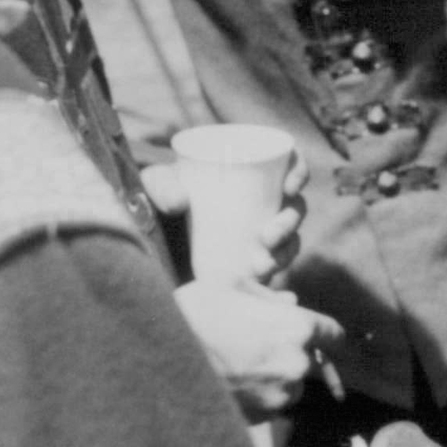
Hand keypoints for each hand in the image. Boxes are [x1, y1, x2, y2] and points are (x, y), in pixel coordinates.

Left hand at [145, 145, 308, 279]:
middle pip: (294, 205)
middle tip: (267, 237)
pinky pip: (277, 267)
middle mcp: (261, 202)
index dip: (299, 171)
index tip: (289, 188)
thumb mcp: (153, 186)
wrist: (147, 244)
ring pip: (291, 239)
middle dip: (290, 222)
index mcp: (248, 171)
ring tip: (262, 267)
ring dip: (286, 252)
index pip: (287, 163)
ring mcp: (259, 235)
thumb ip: (160, 185)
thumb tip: (180, 203)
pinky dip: (277, 275)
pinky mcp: (254, 264)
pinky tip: (263, 283)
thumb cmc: (155, 202)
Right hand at [173, 280, 343, 417]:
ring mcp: (279, 396)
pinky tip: (230, 383)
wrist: (158, 361)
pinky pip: (269, 405)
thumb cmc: (195, 314)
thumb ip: (268, 295)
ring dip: (274, 377)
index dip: (326, 333)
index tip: (319, 335)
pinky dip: (257, 396)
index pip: (334, 334)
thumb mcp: (231, 286)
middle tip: (258, 344)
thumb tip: (290, 304)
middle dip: (291, 352)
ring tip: (239, 365)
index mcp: (298, 327)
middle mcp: (297, 365)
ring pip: (289, 385)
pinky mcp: (260, 419)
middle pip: (311, 361)